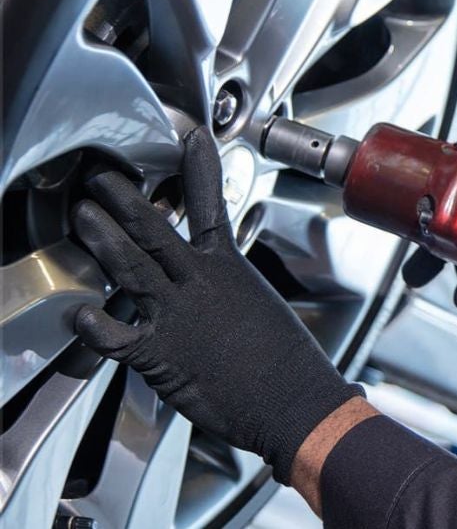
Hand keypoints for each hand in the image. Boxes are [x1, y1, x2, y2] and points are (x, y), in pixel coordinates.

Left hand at [71, 127, 361, 483]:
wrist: (295, 402)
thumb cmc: (286, 365)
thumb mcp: (262, 312)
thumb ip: (228, 296)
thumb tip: (219, 294)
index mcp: (229, 271)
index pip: (212, 207)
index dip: (199, 170)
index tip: (190, 137)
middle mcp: (201, 285)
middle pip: (156, 230)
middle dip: (125, 200)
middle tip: (102, 178)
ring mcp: (178, 316)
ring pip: (132, 267)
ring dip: (104, 239)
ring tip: (84, 216)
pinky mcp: (161, 354)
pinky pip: (115, 335)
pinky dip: (94, 324)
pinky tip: (77, 313)